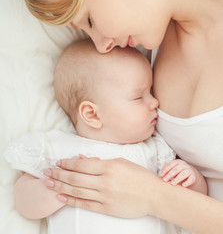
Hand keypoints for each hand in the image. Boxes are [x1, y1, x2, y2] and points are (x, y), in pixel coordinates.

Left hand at [43, 157, 159, 217]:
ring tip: (48, 183)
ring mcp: (104, 196)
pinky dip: (70, 200)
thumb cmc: (139, 176)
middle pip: (75, 178)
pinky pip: (84, 204)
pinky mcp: (105, 208)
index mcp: (109, 167)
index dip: (67, 163)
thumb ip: (100, 161)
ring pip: (76, 191)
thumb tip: (82, 159)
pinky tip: (60, 197)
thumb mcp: (121, 162)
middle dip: (58, 174)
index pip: (82, 165)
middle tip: (46, 172)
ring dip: (60, 186)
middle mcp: (104, 181)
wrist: (153, 195)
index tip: (58, 162)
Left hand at [161, 159, 196, 186]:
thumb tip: (161, 175)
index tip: (161, 175)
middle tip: (165, 180)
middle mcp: (184, 165)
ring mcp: (189, 171)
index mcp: (178, 162)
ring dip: (177, 179)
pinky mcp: (193, 177)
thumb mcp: (173, 169)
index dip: (166, 169)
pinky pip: (191, 179)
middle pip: (176, 169)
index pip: (171, 164)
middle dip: (170, 174)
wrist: (191, 174)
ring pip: (183, 174)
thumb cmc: (178, 171)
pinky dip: (187, 182)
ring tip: (172, 183)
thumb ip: (167, 170)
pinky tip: (183, 185)